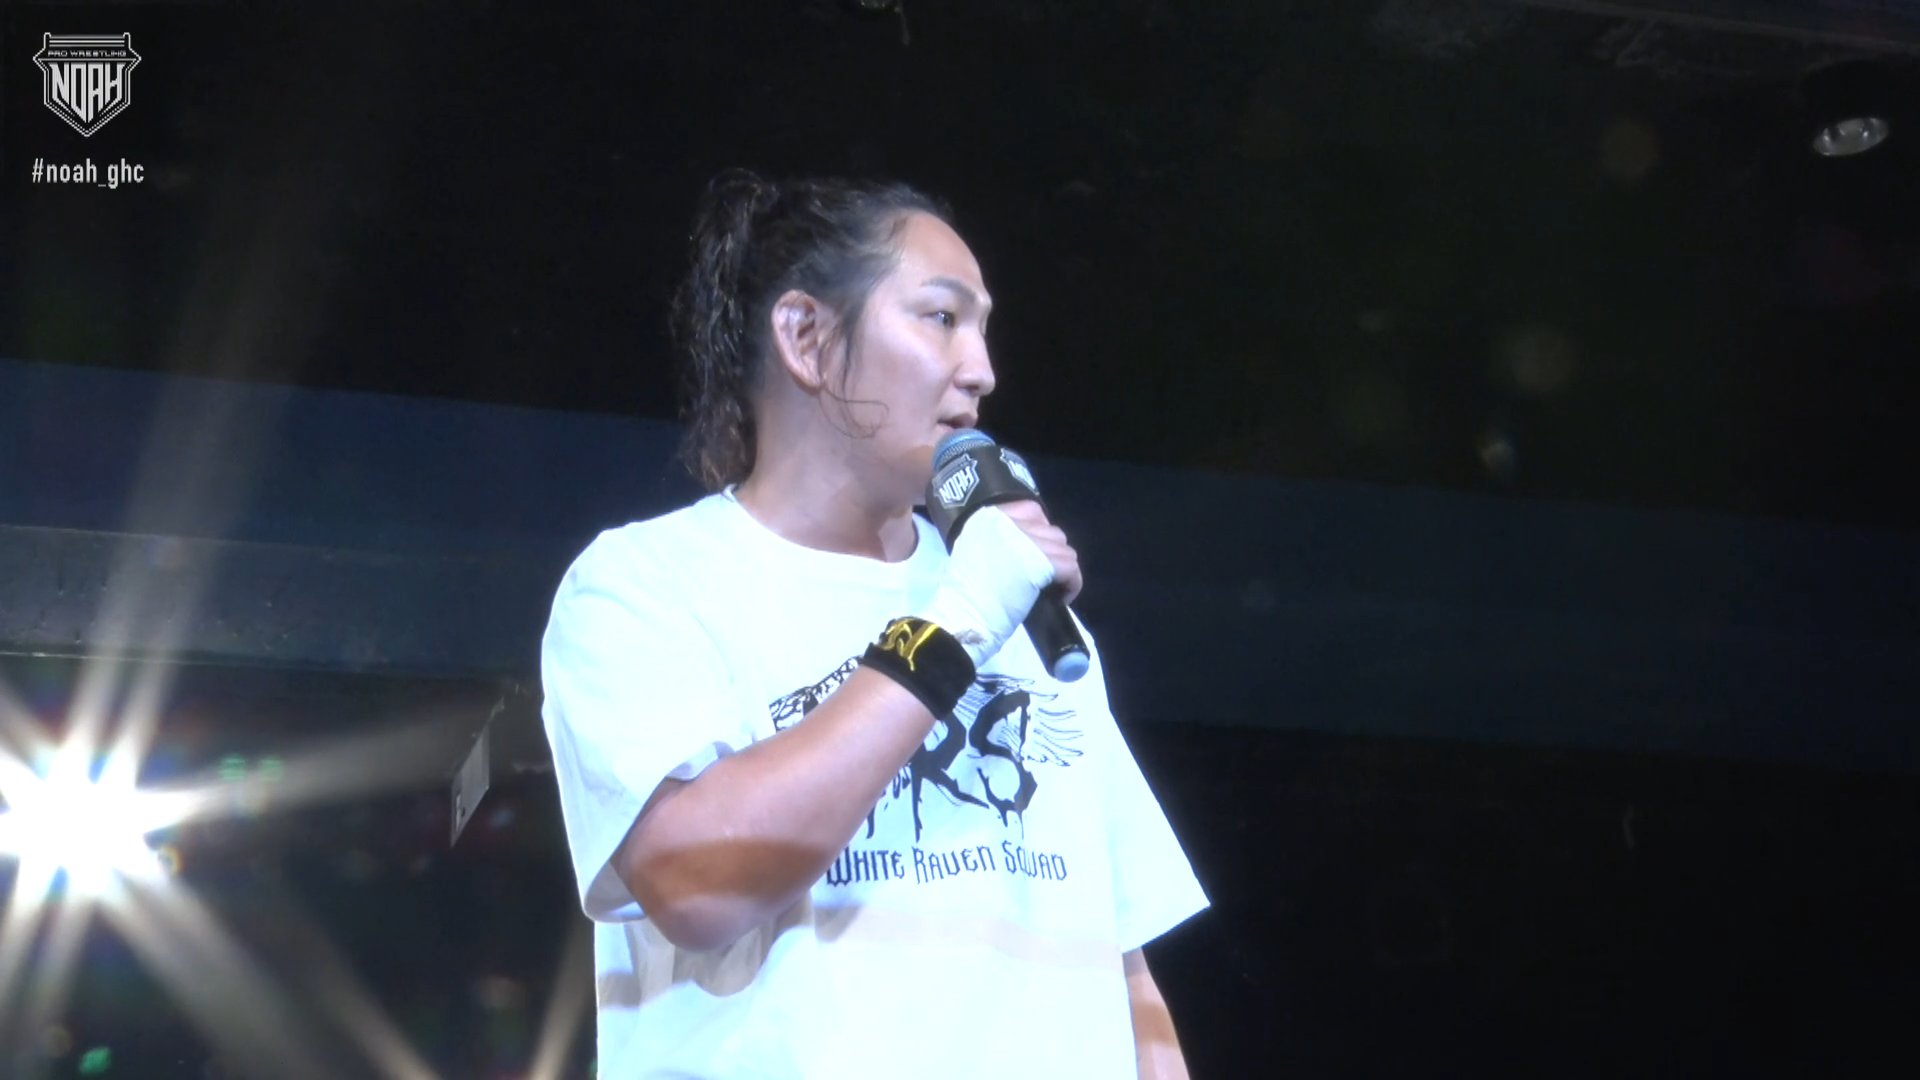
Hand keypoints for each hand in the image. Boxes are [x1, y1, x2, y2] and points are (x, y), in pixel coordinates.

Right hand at [916, 502, 1080, 666]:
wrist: (962, 618)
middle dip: (1052, 555)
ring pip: (1065, 549)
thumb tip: (1026, 549)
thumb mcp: (973, 551)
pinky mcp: (1042, 562)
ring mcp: (1027, 541)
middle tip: (1041, 578)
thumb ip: (996, 540)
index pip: (1031, 510)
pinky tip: (1060, 598)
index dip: (1039, 534)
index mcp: (988, 516)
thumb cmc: (964, 595)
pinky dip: (1071, 585)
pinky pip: (1072, 568)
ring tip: (1050, 590)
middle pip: (1051, 531)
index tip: (1034, 555)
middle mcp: (1008, 522)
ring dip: (1062, 570)